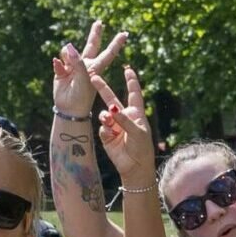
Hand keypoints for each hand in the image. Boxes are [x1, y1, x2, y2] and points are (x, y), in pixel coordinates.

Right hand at [52, 20, 128, 116]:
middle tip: (99, 22)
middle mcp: (85, 65)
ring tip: (69, 71)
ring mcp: (72, 67)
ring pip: (69, 51)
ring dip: (68, 55)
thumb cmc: (81, 97)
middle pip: (91, 45)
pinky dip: (58, 64)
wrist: (69, 109)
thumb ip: (78, 63)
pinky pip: (58, 61)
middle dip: (95, 34)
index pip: (108, 52)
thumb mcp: (84, 79)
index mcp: (95, 68)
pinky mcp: (61, 70)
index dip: (116, 43)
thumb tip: (69, 46)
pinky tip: (59, 69)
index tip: (125, 33)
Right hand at [91, 66, 155, 186]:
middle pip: (112, 99)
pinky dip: (105, 129)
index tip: (128, 69)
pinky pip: (102, 128)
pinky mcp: (107, 135)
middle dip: (103, 88)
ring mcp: (114, 126)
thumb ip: (124, 119)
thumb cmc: (141, 148)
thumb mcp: (137, 131)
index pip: (133, 94)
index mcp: (136, 113)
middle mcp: (124, 117)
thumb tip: (112, 108)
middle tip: (93, 77)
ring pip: (104, 114)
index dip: (131, 81)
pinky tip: (111, 135)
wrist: (134, 166)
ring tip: (109, 122)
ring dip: (105, 116)